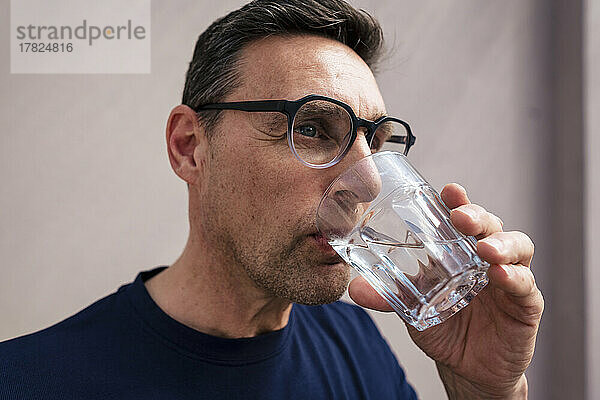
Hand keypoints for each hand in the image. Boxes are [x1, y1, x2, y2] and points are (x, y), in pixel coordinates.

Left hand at [348, 183, 543, 398]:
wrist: (465, 369)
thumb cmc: (443, 326)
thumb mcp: (412, 308)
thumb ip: (386, 297)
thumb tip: (353, 288)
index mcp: (460, 250)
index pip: (462, 217)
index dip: (458, 201)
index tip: (448, 190)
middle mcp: (487, 257)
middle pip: (490, 225)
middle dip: (478, 216)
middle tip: (461, 218)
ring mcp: (509, 277)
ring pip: (517, 247)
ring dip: (501, 243)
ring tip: (484, 248)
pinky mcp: (526, 304)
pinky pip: (526, 285)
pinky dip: (515, 277)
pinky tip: (500, 275)